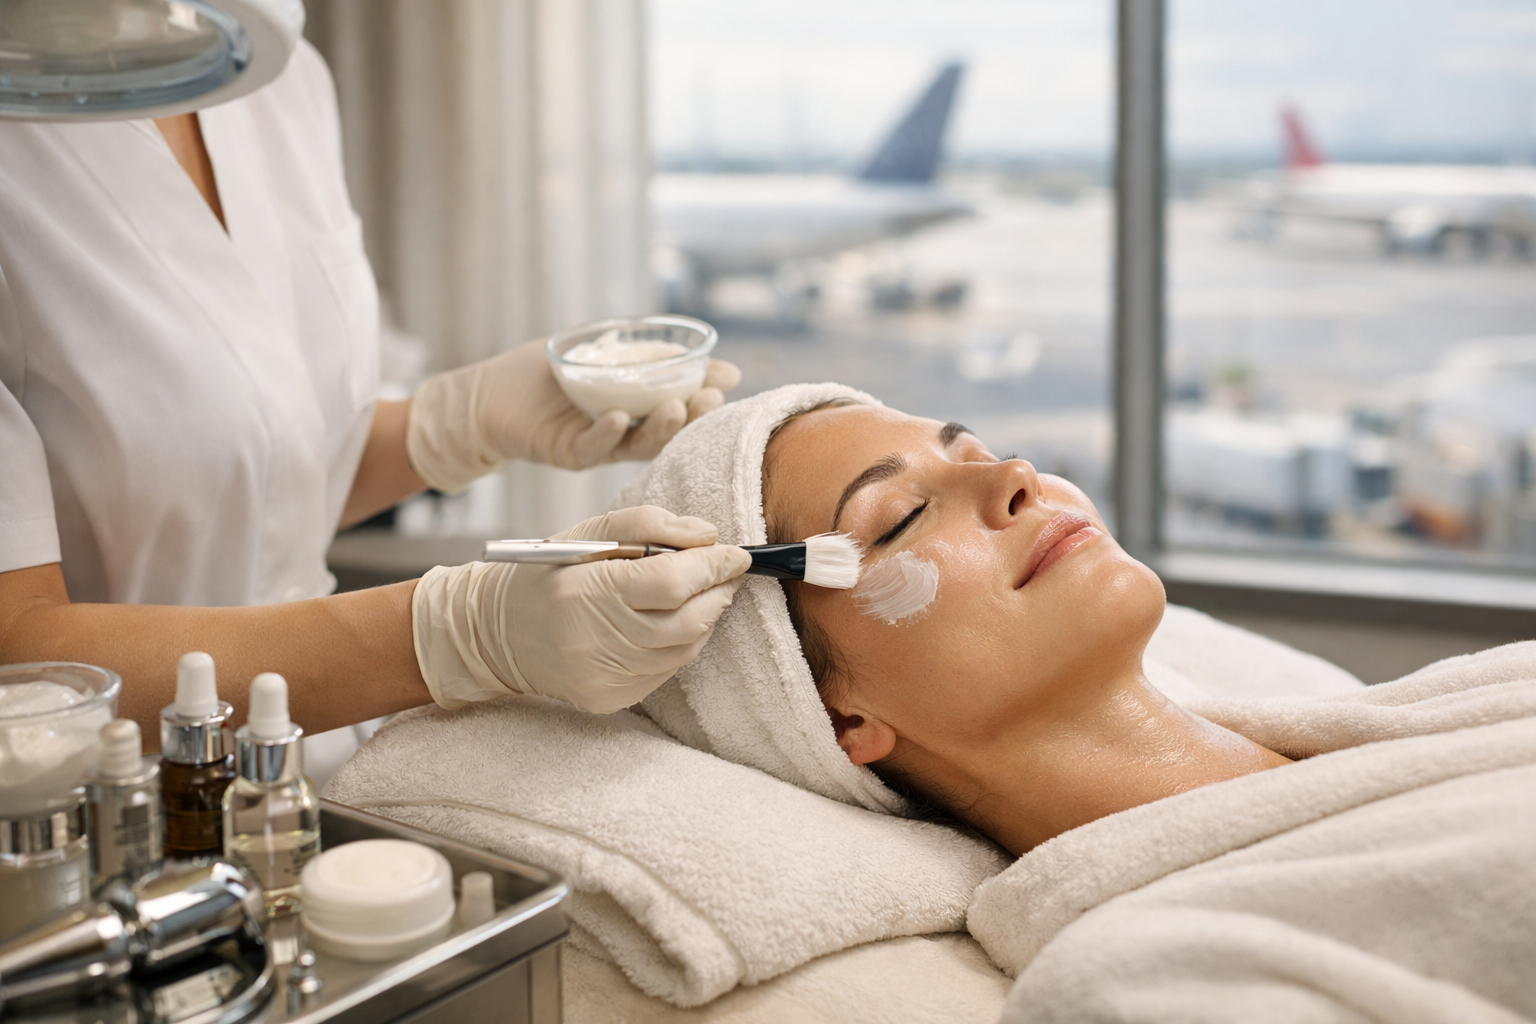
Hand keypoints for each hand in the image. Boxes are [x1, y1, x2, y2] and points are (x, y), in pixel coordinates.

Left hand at [405, 338, 741, 491]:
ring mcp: (597, 443)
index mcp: (635, 406)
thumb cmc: (543, 372)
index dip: (704, 392)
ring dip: (659, 429)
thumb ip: (652, 355)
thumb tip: (717, 361)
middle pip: (667, 429)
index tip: (726, 377)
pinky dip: (606, 433)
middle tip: (709, 398)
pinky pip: (593, 449)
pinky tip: (617, 416)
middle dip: (692, 415)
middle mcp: (623, 429)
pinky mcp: (567, 453)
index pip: (680, 401)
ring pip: (637, 444)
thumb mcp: (601, 352)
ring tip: (674, 408)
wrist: (486, 396)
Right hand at [411, 506, 750, 713]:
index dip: (715, 566)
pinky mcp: (611, 700)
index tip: (736, 553)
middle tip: (727, 571)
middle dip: (719, 592)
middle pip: (690, 620)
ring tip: (700, 593)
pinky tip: (670, 623)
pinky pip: (668, 670)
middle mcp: (596, 641)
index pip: (674, 582)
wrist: (496, 634)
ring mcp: (605, 678)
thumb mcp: (591, 532)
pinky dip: (682, 642)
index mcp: (587, 591)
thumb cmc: (549, 574)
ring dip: (705, 617)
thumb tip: (709, 536)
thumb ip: (650, 525)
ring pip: (686, 647)